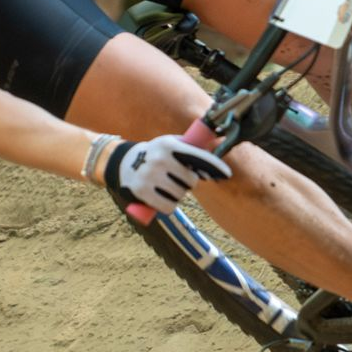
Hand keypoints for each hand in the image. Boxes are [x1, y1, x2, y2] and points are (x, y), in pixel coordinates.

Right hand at [105, 132, 232, 217]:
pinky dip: (168, 206)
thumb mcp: (170, 144)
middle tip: (176, 178)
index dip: (214, 165)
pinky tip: (161, 198)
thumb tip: (217, 148)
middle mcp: (159, 158)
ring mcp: (149, 175)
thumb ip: (191, 147)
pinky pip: (168, 207)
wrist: (124, 163)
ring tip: (166, 187)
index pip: (197, 156)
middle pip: (191, 181)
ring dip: (177, 195)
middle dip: (187, 182)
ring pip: (180, 195)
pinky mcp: (142, 191)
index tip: (227, 174)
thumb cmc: (156, 155)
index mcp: (169, 144)